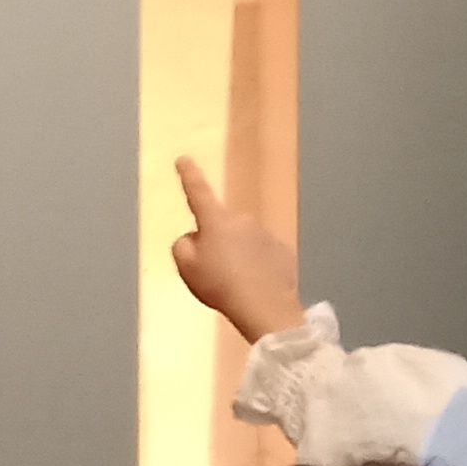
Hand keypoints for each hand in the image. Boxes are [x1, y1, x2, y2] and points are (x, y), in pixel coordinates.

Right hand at [170, 157, 306, 344]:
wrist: (265, 306)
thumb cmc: (220, 285)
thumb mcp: (186, 267)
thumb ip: (183, 246)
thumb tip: (192, 237)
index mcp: (215, 221)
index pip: (198, 192)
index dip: (189, 175)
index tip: (184, 159)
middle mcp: (242, 220)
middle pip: (221, 226)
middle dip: (216, 241)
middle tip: (212, 270)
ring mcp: (265, 234)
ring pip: (243, 241)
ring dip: (237, 255)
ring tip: (235, 283)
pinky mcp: (283, 251)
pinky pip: (262, 254)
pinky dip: (256, 266)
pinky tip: (254, 285)